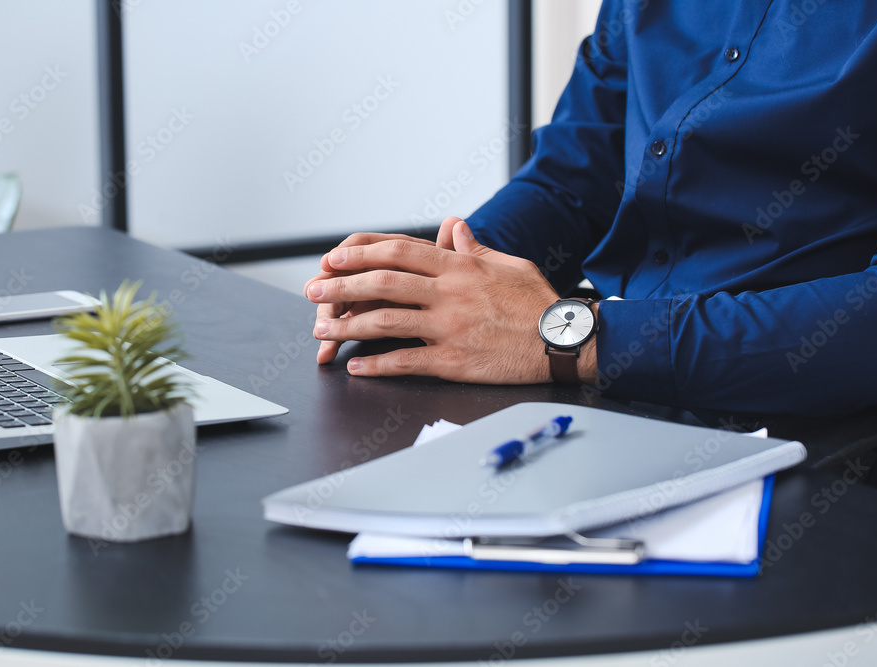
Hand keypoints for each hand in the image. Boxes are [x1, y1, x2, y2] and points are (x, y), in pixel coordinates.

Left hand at [304, 218, 560, 383]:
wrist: (563, 342)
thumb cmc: (538, 303)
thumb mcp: (508, 264)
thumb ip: (474, 248)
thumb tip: (453, 226)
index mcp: (459, 267)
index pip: (399, 252)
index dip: (361, 253)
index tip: (334, 256)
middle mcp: (449, 293)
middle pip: (382, 283)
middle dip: (341, 285)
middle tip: (313, 290)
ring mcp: (449, 327)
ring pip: (386, 322)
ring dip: (347, 325)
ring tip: (322, 330)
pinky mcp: (453, 360)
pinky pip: (406, 361)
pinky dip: (376, 364)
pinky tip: (356, 366)